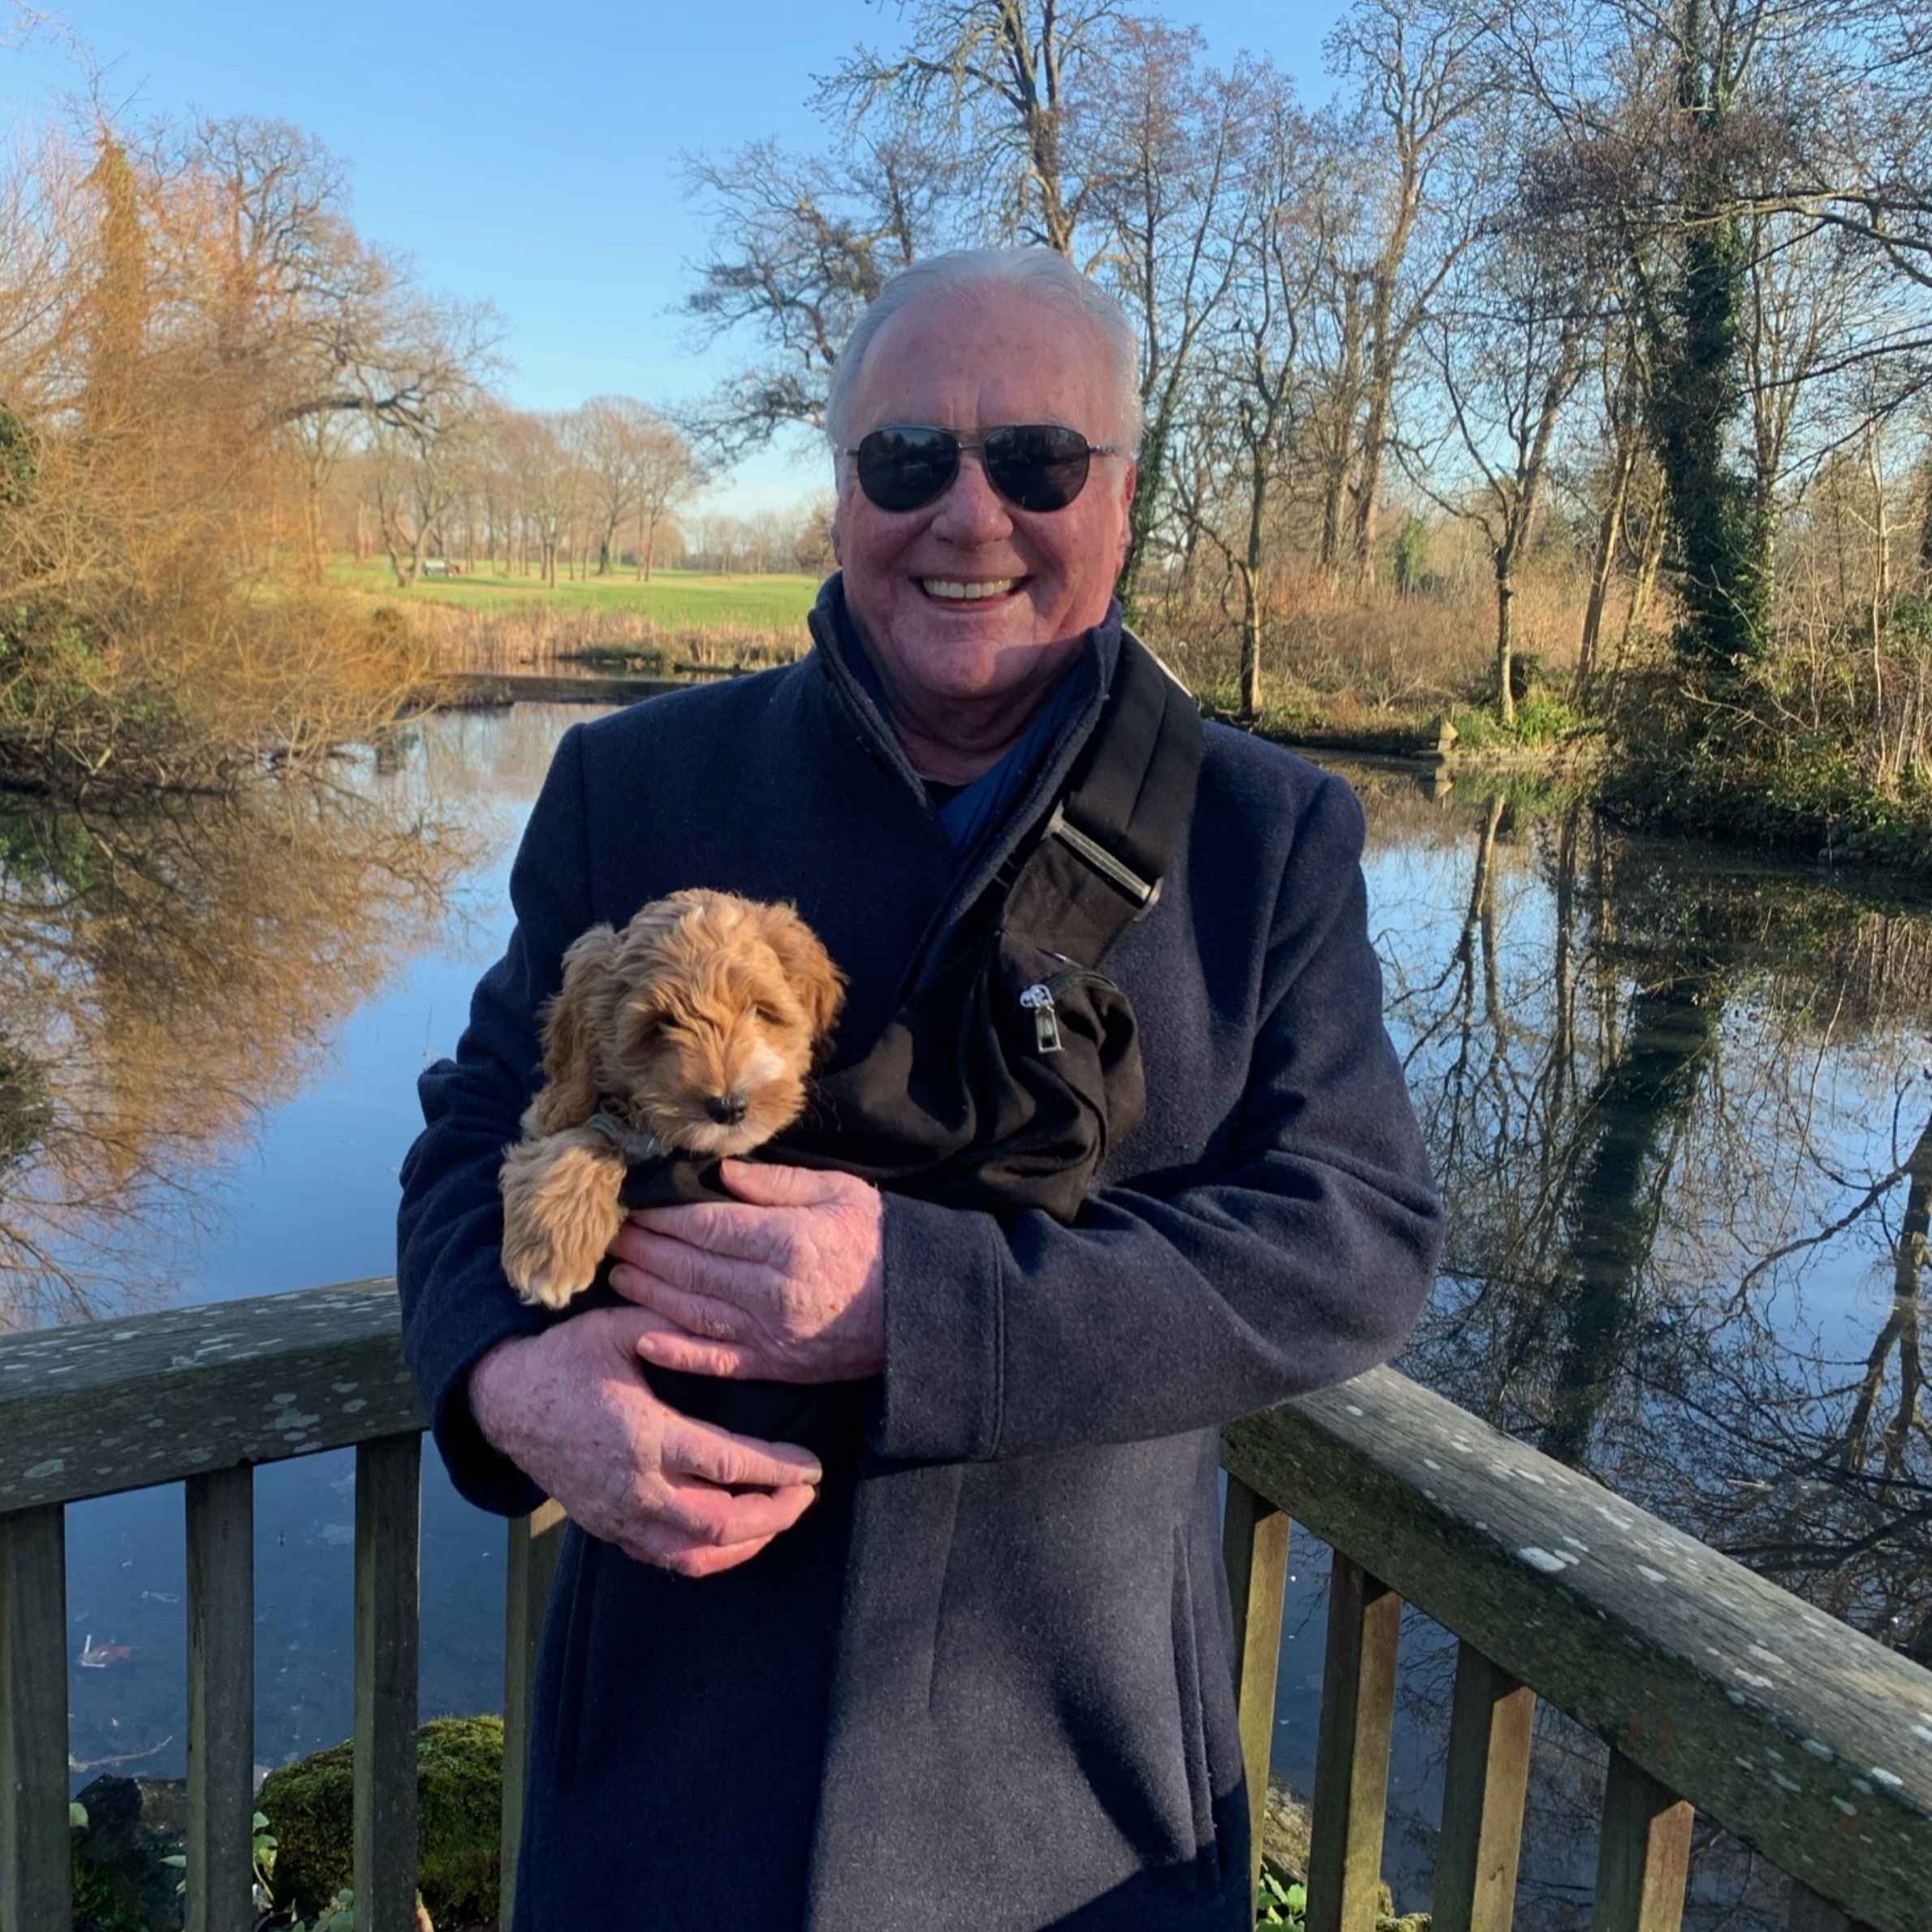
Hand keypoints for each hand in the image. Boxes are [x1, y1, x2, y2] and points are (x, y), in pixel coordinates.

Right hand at [467, 1308, 821, 1576]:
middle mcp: (635, 1486)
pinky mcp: (609, 1529)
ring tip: (779, 1515)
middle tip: (806, 1495)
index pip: (727, 1464)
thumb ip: (670, 1323)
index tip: (813, 1466)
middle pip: (720, 1524)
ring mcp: (619, 1515)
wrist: (504, 1402)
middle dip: (774, 1515)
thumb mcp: (615, 1327)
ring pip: (696, 1554)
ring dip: (747, 1543)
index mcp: (644, 1434)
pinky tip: (736, 1536)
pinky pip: (667, 1559)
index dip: (778, 1470)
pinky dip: (709, 1556)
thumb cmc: (565, 1358)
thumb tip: (726, 1313)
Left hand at [608, 1160, 886, 1384]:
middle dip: (646, 1249)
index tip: (634, 1203)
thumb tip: (721, 1172)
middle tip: (611, 1235)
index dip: (663, 1216)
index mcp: (787, 1241)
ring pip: (692, 1312)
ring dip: (648, 1292)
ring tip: (618, 1273)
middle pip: (690, 1268)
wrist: (918, 1308)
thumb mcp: (839, 1192)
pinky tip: (643, 1337)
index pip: (707, 1226)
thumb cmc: (878, 1240)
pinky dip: (676, 1352)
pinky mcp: (774, 1365)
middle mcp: (771, 1290)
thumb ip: (778, 1183)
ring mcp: (769, 1333)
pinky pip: (716, 1360)